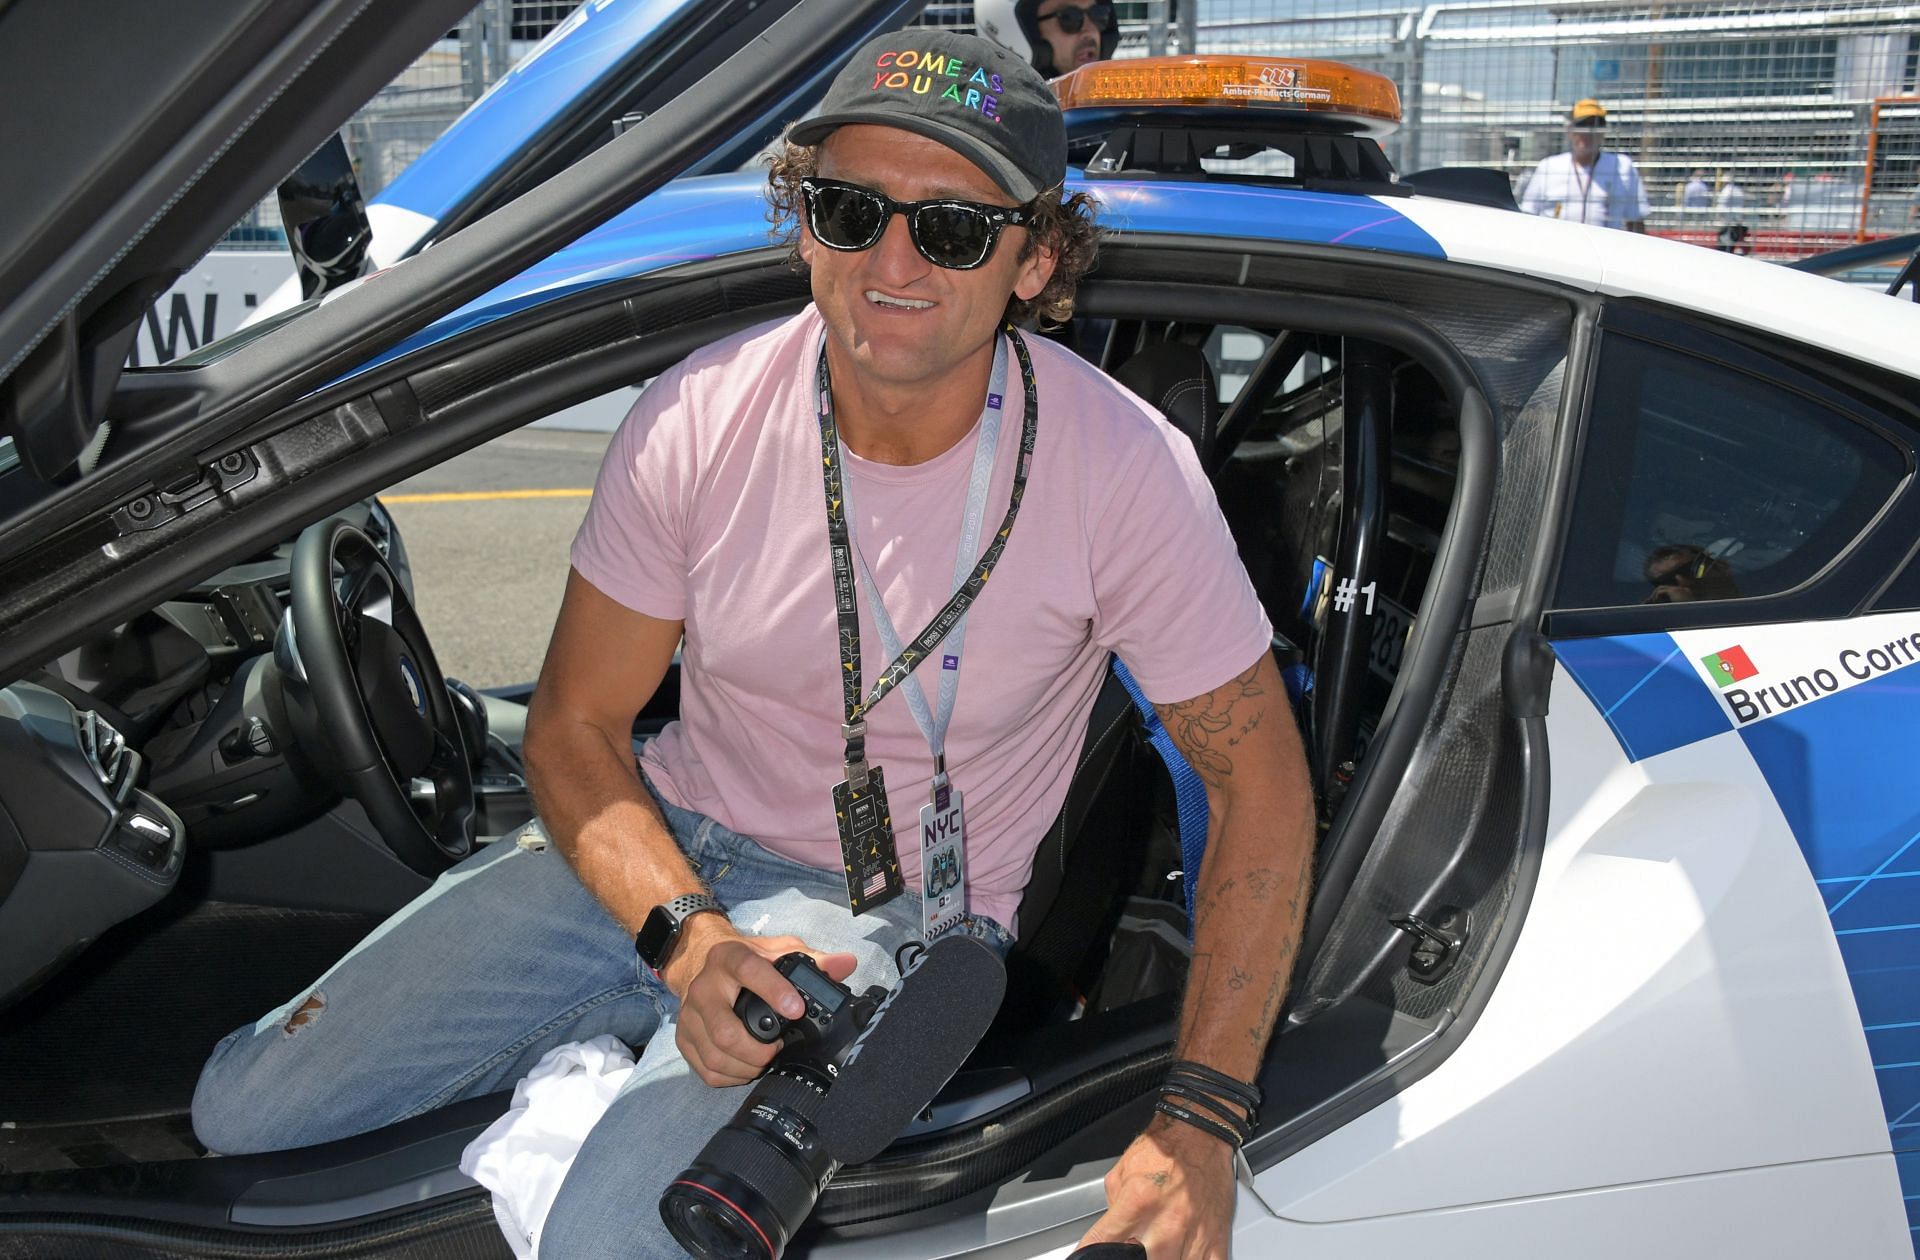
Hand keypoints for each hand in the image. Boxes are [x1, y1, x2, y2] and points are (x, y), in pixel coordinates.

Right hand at [667, 920, 856, 1086]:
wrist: (699, 961)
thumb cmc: (744, 961)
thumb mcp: (777, 951)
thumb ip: (813, 959)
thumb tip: (846, 965)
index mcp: (729, 958)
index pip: (748, 971)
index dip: (773, 991)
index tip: (796, 1009)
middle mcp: (703, 987)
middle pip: (725, 1031)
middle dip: (758, 1051)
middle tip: (777, 1049)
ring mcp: (689, 1016)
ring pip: (715, 1055)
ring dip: (746, 1066)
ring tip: (764, 1059)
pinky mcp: (683, 1039)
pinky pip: (706, 1070)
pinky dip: (731, 1076)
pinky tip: (746, 1066)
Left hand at [1076, 1115, 1236, 1258]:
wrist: (1201, 1133)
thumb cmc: (1165, 1148)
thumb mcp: (1122, 1170)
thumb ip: (1112, 1206)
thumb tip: (1110, 1232)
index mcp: (1139, 1202)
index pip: (1103, 1242)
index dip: (1091, 1249)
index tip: (1090, 1252)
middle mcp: (1166, 1224)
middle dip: (1132, 1255)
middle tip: (1133, 1241)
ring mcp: (1193, 1235)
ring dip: (1162, 1257)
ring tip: (1157, 1245)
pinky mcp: (1216, 1239)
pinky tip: (1182, 1252)